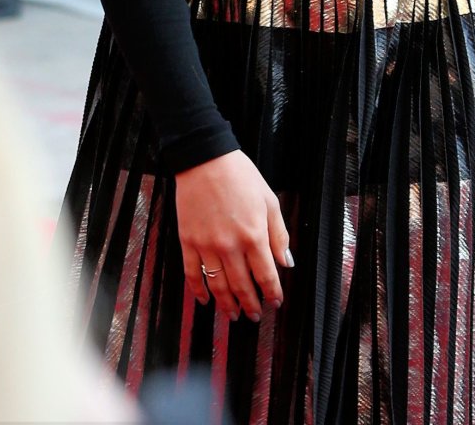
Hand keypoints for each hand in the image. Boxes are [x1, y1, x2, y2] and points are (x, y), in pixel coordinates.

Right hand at [174, 149, 291, 322]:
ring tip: (234, 315)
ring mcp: (206, 246)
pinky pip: (192, 274)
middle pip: (242, 287)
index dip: (272, 293)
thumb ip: (278, 234)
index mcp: (253, 235)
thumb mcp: (269, 200)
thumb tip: (286, 262)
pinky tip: (205, 301)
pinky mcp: (188, 241)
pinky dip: (198, 291)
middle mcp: (230, 246)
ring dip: (227, 305)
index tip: (275, 302)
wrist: (205, 159)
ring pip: (218, 286)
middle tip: (255, 315)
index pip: (266, 275)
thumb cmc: (239, 176)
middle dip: (251, 305)